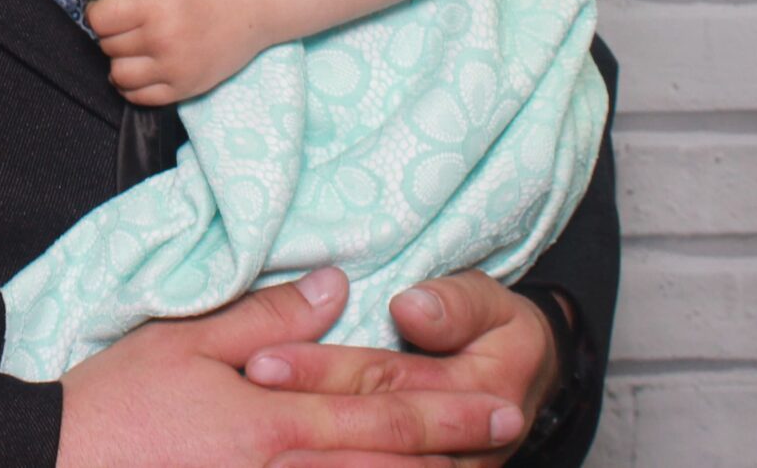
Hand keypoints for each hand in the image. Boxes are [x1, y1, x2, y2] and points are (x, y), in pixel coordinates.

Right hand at [57, 267, 527, 467]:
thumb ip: (267, 317)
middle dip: (455, 453)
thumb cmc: (114, 405)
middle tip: (511, 434)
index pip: (381, 412)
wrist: (57, 463)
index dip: (448, 410)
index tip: (502, 405)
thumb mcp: (185, 341)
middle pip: (390, 466)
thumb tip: (334, 285)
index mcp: (276, 421)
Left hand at [86, 0, 273, 105]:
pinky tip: (140, 71)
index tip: (105, 9)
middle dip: (110, 34)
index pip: (99, 19)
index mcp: (152, 3)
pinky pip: (142, 98)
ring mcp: (173, 68)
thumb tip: (110, 0)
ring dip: (119, 61)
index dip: (97, 12)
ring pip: (119, 75)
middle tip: (124, 26)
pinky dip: (132, 87)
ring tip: (132, 50)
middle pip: (108, 46)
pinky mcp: (186, 88)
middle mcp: (160, 39)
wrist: (259, 3)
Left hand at [240, 270, 562, 467]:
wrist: (516, 388)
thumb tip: (409, 309)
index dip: (321, 371)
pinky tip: (288, 466)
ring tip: (261, 453)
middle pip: (368, 426)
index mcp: (482, 389)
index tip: (259, 362)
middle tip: (240, 395)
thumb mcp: (488, 304)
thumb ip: (454, 305)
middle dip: (300, 412)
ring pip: (376, 465)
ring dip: (317, 457)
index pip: (385, 379)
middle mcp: (468, 446)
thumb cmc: (490, 330)